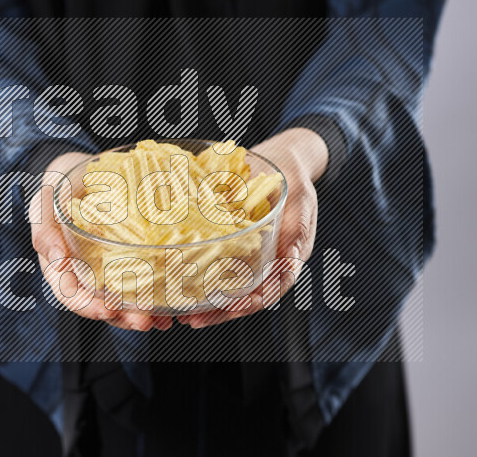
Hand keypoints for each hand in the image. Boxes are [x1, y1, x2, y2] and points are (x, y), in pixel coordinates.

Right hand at [30, 152, 173, 331]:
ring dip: (141, 313)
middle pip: (101, 304)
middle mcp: (84, 272)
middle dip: (122, 317)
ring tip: (162, 319)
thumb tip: (57, 261)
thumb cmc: (60, 185)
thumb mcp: (46, 200)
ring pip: (122, 300)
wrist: (83, 169)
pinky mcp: (129, 258)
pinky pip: (141, 281)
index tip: (107, 311)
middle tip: (143, 320)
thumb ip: (44, 228)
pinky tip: (172, 302)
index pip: (70, 294)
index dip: (88, 306)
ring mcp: (107, 268)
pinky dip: (155, 295)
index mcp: (59, 265)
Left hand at [177, 128, 327, 328]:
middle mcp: (263, 261)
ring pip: (224, 284)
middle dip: (219, 311)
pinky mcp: (226, 240)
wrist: (278, 159)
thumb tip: (291, 259)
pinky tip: (174, 278)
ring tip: (181, 310)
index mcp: (284, 258)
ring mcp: (244, 253)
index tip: (231, 308)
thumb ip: (298, 230)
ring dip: (203, 299)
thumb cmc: (293, 181)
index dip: (249, 304)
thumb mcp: (302, 201)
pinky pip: (210, 260)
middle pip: (242, 296)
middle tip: (194, 318)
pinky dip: (194, 271)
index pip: (269, 291)